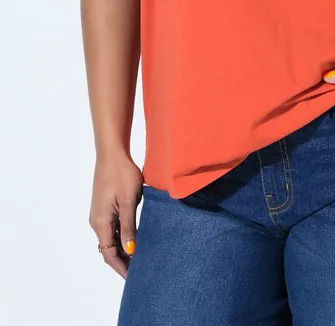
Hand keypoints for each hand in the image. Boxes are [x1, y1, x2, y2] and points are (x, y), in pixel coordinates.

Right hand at [90, 154, 143, 278]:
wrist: (112, 153)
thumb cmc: (121, 174)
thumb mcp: (128, 202)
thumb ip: (129, 227)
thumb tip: (130, 250)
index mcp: (101, 222)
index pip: (109, 253)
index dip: (121, 267)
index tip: (133, 278)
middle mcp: (97, 221)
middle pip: (109, 248)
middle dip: (123, 261)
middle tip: (140, 271)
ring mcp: (100, 213)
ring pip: (111, 238)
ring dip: (123, 249)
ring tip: (139, 257)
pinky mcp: (104, 206)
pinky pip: (112, 227)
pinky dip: (122, 236)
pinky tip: (134, 238)